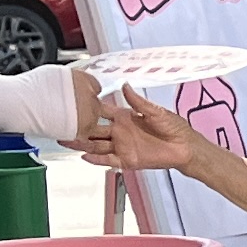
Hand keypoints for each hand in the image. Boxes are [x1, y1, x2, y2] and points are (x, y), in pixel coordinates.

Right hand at [71, 71, 209, 176]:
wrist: (186, 147)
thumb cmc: (174, 127)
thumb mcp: (155, 111)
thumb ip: (137, 101)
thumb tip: (124, 85)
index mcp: (124, 117)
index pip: (101, 111)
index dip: (87, 108)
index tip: (72, 102)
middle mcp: (119, 132)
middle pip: (93, 130)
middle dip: (77, 127)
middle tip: (60, 122)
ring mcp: (122, 146)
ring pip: (96, 145)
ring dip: (81, 143)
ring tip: (65, 139)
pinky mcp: (127, 160)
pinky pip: (108, 161)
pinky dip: (96, 160)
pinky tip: (84, 156)